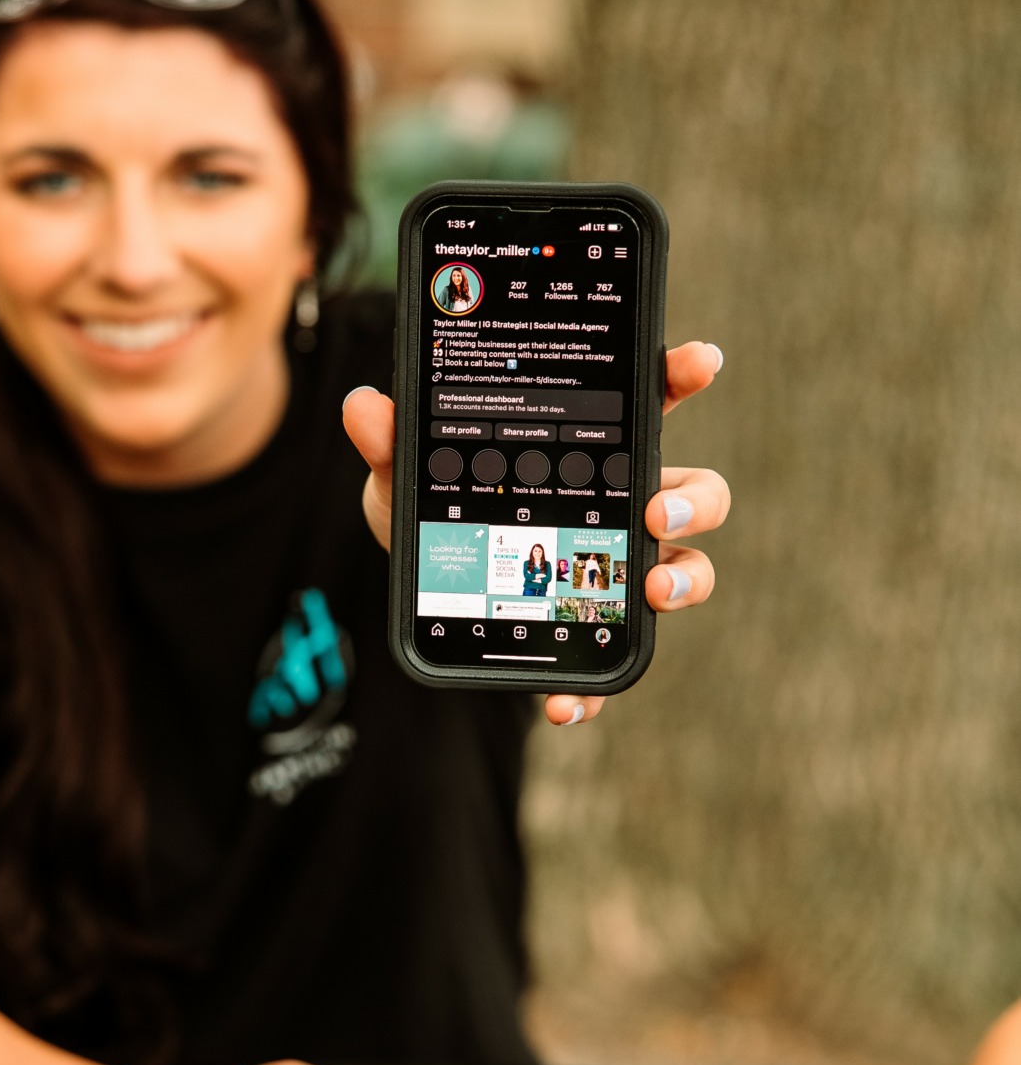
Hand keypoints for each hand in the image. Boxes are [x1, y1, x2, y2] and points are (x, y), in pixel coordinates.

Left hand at [343, 340, 729, 726]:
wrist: (426, 586)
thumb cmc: (436, 513)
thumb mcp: (408, 477)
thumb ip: (391, 443)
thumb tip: (362, 405)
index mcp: (589, 453)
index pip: (648, 403)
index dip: (681, 376)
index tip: (702, 360)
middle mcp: (621, 508)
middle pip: (695, 494)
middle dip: (692, 502)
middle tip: (656, 512)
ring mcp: (618, 570)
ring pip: (686, 569)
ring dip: (683, 583)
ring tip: (653, 594)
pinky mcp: (597, 630)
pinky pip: (616, 661)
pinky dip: (597, 689)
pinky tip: (567, 705)